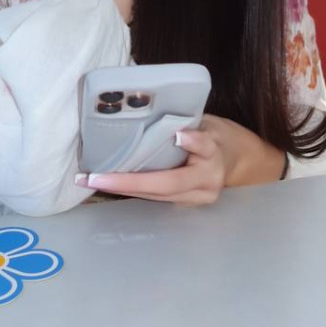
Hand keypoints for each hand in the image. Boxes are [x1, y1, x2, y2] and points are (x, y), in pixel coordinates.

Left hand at [74, 115, 285, 204]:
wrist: (235, 160)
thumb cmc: (217, 135)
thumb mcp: (210, 123)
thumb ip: (191, 125)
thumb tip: (168, 125)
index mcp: (214, 158)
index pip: (201, 149)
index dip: (190, 145)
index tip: (179, 137)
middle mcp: (205, 184)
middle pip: (165, 185)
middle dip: (127, 182)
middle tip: (95, 178)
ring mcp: (195, 198)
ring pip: (155, 196)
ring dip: (121, 189)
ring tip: (90, 181)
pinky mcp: (184, 203)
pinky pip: (154, 198)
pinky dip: (130, 189)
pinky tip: (105, 183)